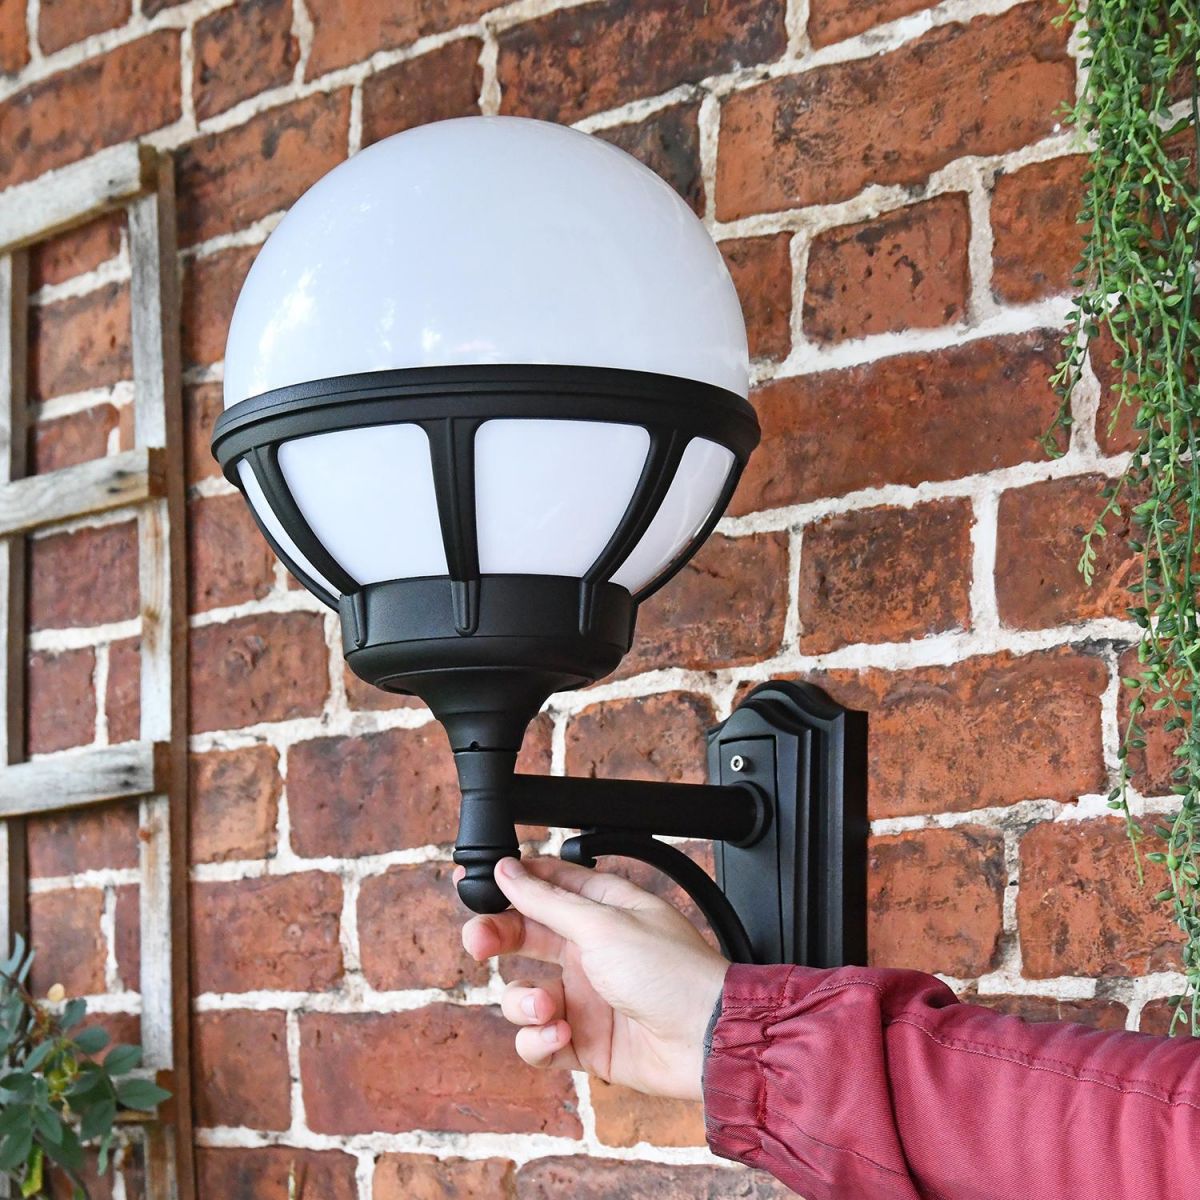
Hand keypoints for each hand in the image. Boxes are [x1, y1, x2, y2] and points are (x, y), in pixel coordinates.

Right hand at [457, 855, 728, 1101]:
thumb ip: (547, 901)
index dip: (510, 881)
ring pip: (524, 994)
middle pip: (525, 936)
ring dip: (524, 1001)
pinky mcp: (584, 1041)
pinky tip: (560, 1035)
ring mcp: (586, 996)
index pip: (546, 884)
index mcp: (602, 908)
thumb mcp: (602, 925)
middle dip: (498, 937)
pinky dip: (539, 1039)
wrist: (706, 1040)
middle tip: (478, 941)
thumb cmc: (670, 971)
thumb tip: (508, 869)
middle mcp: (590, 948)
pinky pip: (538, 1040)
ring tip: (547, 1008)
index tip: (475, 882)